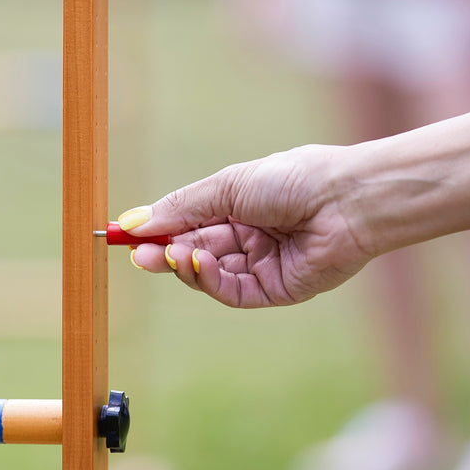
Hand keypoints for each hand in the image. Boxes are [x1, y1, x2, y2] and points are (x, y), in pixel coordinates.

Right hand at [119, 145, 373, 307]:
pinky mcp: (274, 289)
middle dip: (163, 251)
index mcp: (236, 206)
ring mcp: (259, 264)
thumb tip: (135, 221)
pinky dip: (209, 280)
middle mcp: (245, 236)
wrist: (344, 199)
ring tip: (171, 253)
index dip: (157, 229)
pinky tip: (198, 262)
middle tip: (138, 254)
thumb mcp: (226, 186)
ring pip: (208, 273)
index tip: (125, 233)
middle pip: (193, 250)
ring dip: (185, 265)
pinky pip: (231, 291)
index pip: (187, 222)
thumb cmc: (290, 179)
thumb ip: (182, 207)